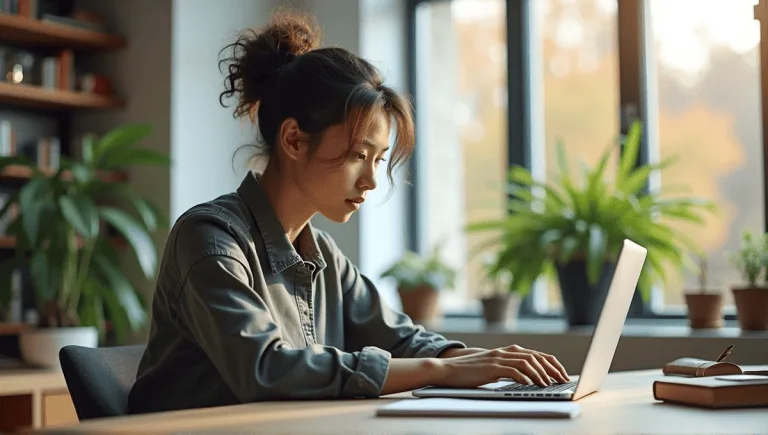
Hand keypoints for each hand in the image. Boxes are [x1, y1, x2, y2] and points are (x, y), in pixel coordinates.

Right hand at [432, 344, 569, 387]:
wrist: (448, 369)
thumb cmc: (469, 372)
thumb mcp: (492, 368)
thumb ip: (508, 369)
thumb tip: (527, 378)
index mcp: (506, 351)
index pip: (535, 354)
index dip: (551, 363)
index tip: (561, 374)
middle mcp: (504, 352)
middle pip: (535, 356)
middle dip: (551, 368)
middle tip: (562, 379)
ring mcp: (498, 358)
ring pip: (527, 362)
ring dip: (541, 374)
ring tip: (549, 384)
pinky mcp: (491, 367)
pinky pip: (513, 370)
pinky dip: (526, 377)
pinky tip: (532, 384)